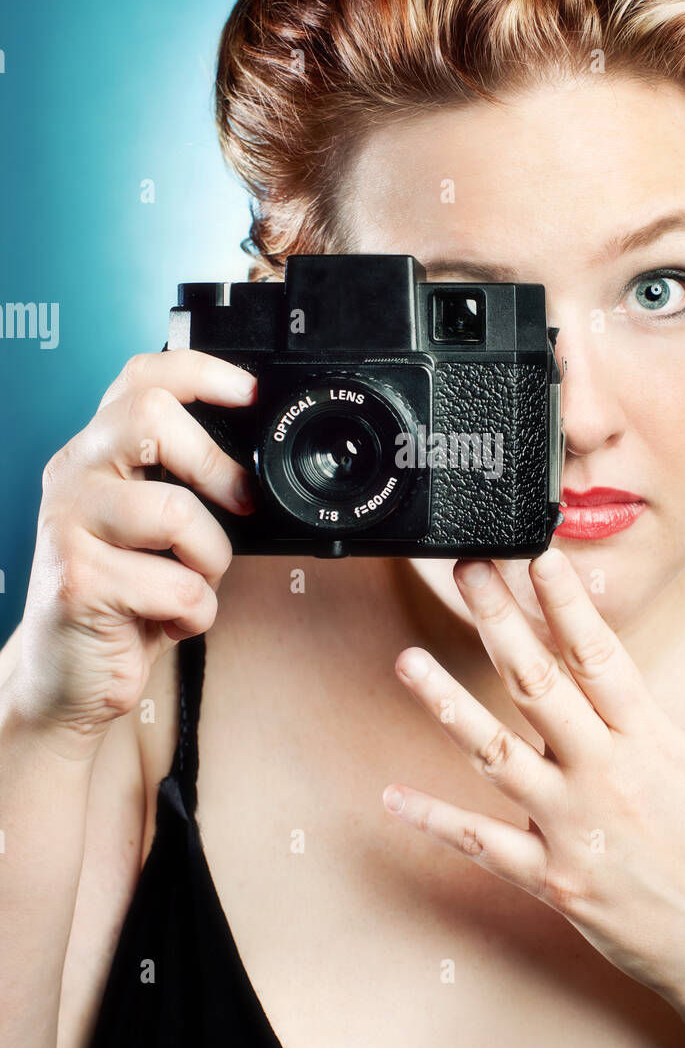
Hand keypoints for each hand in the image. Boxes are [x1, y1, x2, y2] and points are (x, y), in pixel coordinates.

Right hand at [6, 349, 255, 744]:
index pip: (141, 376)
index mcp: (97, 452)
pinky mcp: (79, 582)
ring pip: (176, 512)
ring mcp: (68, 525)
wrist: (66, 675)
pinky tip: (169, 619)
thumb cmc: (122, 598)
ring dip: (210, 560)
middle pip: (150, 417)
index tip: (250, 392)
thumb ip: (184, 486)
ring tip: (191, 582)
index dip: (201, 372)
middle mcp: (74, 474)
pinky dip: (195, 612)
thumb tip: (257, 472)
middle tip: (238, 504)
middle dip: (214, 466)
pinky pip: (177, 586)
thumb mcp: (153, 529)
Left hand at [385, 547, 684, 1011]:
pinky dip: (436, 821)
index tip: (537, 557)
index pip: (599, 655)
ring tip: (406, 663)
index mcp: (650, 741)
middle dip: (497, 623)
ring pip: (496, 755)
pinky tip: (393, 798)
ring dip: (447, 706)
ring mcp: (571, 827)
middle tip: (466, 574)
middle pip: (537, 686)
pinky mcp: (552, 878)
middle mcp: (604, 775)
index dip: (565, 603)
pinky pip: (482, 846)